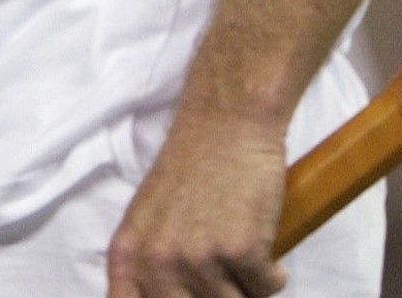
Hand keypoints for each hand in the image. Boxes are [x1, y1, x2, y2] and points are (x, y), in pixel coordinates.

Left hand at [106, 112, 287, 297]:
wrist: (227, 122)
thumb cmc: (193, 169)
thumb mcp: (148, 218)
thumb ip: (145, 267)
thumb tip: (161, 297)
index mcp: (129, 254)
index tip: (186, 292)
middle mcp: (157, 260)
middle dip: (216, 296)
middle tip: (226, 277)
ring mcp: (198, 256)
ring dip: (247, 287)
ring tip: (244, 255)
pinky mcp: (240, 250)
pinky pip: (266, 288)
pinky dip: (272, 275)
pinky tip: (264, 247)